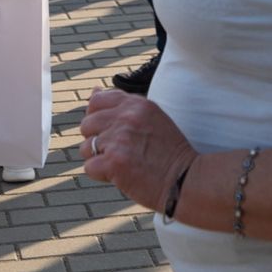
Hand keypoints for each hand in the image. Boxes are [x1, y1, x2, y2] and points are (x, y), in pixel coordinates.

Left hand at [79, 89, 197, 214]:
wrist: (186, 180)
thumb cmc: (168, 151)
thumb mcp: (150, 117)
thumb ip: (122, 104)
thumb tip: (93, 91)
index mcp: (136, 104)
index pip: (96, 101)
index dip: (96, 118)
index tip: (109, 132)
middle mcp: (126, 117)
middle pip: (87, 125)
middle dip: (97, 140)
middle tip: (118, 152)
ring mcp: (119, 139)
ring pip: (86, 147)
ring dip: (99, 159)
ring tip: (122, 164)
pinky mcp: (114, 162)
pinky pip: (90, 167)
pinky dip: (102, 174)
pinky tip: (121, 175)